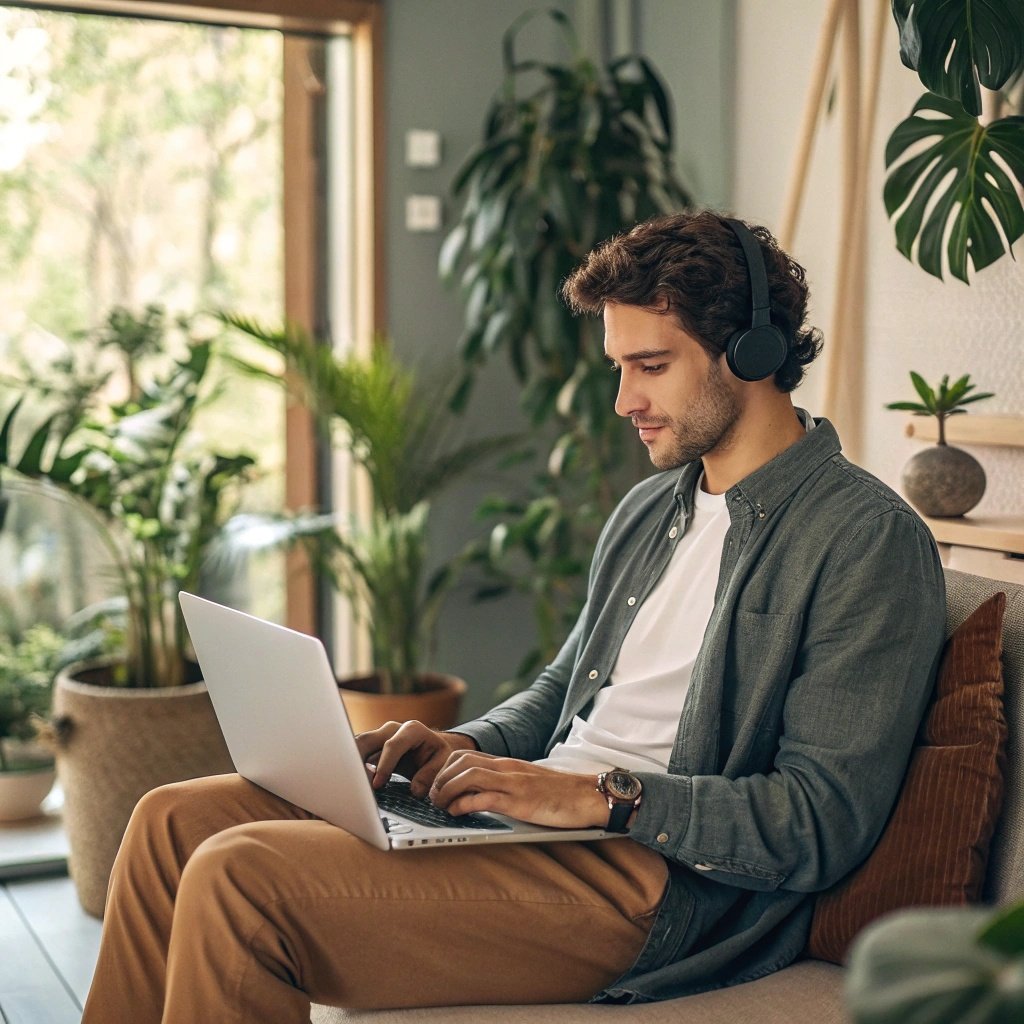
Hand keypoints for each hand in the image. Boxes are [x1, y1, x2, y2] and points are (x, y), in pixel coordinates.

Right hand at [355, 720, 477, 797]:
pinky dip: (351, 767)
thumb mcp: (442, 762)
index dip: (384, 765)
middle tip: (355, 783)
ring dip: (351, 764)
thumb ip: (430, 775)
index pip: (392, 745)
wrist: (432, 748)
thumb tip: (415, 790)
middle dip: (357, 760)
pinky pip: (357, 754)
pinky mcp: (371, 746)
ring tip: (348, 784)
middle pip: (367, 740)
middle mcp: (392, 729)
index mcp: (412, 729)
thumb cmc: (438, 755)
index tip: (378, 784)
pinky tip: (350, 783)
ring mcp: (379, 736)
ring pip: (357, 746)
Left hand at [429, 752, 608, 828]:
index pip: (464, 756)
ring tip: (440, 807)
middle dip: (438, 779)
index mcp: (506, 764)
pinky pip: (483, 798)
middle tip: (433, 799)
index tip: (435, 788)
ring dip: (446, 791)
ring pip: (466, 775)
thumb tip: (477, 798)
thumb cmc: (559, 795)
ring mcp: (512, 783)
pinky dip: (463, 805)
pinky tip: (457, 814)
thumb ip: (504, 786)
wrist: (589, 796)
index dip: (443, 771)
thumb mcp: (526, 785)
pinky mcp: (519, 801)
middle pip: (459, 761)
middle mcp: (506, 768)